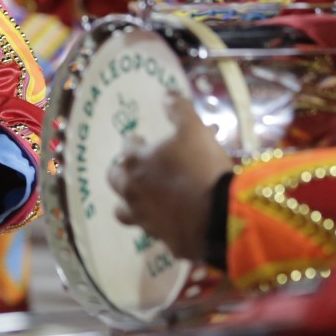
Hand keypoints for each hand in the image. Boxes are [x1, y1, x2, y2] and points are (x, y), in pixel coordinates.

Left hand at [107, 92, 231, 262]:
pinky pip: (156, 232)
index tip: (139, 138)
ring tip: (142, 197)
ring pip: (124, 212)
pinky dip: (160, 224)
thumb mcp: (193, 130)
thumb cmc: (202, 167)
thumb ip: (178, 110)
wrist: (221, 216)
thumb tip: (166, 95)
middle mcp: (132, 192)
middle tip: (134, 167)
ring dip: (130, 203)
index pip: (126, 147)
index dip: (133, 142)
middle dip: (121, 171)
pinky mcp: (165, 241)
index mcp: (135, 163)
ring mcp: (146, 220)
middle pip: (115, 180)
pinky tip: (171, 221)